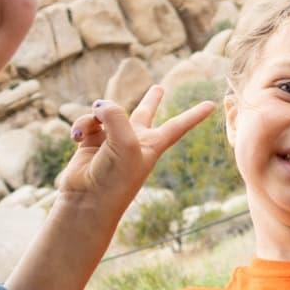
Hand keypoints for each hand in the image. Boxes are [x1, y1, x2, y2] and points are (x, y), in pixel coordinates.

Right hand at [55, 86, 213, 213]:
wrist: (87, 201)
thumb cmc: (115, 177)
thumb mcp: (125, 142)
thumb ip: (115, 114)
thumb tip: (99, 106)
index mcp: (153, 145)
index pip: (179, 125)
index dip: (195, 115)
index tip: (212, 105)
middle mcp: (134, 140)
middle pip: (145, 113)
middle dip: (151, 100)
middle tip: (158, 88)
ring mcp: (112, 140)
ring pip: (107, 112)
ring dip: (98, 113)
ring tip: (94, 122)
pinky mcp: (90, 142)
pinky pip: (88, 122)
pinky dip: (82, 124)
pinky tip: (77, 137)